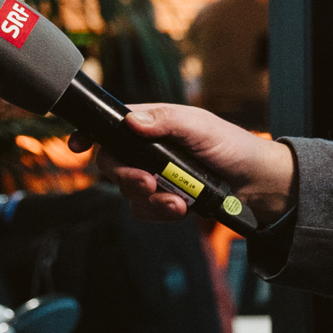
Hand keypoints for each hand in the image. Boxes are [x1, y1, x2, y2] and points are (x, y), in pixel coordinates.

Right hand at [101, 104, 296, 222]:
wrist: (256, 185)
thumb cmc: (231, 146)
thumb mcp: (200, 126)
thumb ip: (166, 121)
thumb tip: (131, 120)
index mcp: (153, 124)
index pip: (112, 125)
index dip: (90, 133)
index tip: (77, 145)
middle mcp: (147, 150)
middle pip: (112, 163)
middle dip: (126, 177)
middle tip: (148, 183)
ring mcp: (154, 176)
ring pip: (127, 192)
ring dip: (149, 200)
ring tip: (177, 202)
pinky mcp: (163, 201)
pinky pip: (144, 211)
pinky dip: (160, 213)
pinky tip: (181, 209)